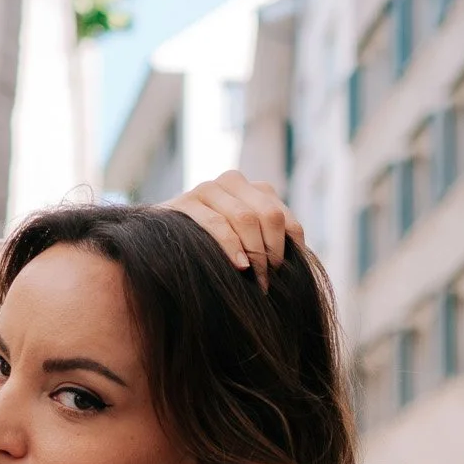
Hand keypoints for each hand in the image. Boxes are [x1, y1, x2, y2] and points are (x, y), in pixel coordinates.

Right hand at [164, 171, 304, 288]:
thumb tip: (302, 258)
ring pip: (245, 218)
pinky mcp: (184, 202)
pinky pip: (215, 223)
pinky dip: (231, 246)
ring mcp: (207, 188)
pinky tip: (238, 265)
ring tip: (254, 279)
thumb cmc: (212, 248)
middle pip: (269, 215)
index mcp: (255, 189)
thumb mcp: (247, 241)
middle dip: (271, 252)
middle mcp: (233, 182)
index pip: (284, 218)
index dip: (288, 249)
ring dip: (254, 253)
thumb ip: (270, 241)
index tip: (283, 276)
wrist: (161, 240)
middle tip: (267, 281)